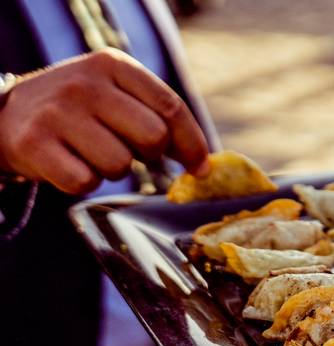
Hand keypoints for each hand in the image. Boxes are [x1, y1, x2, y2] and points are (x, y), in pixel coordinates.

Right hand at [0, 49, 209, 193]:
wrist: (9, 114)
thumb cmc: (80, 111)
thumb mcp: (117, 95)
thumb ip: (159, 118)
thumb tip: (202, 165)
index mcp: (112, 64)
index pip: (171, 108)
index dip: (192, 143)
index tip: (199, 167)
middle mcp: (84, 84)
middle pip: (152, 138)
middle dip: (149, 155)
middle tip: (128, 149)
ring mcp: (57, 113)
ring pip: (121, 165)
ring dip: (114, 169)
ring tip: (91, 152)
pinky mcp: (35, 144)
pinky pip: (86, 182)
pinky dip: (84, 182)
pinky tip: (70, 163)